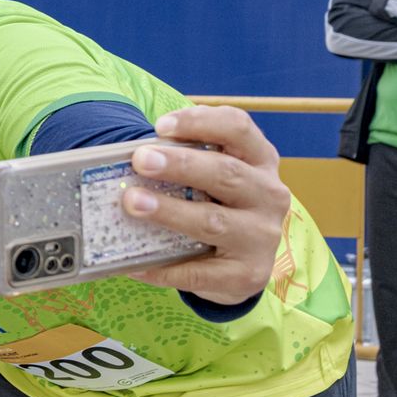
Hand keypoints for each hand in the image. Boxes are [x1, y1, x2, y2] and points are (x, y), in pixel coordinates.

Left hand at [121, 106, 289, 305]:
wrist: (242, 263)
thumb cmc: (218, 203)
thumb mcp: (213, 174)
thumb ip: (185, 160)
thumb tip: (127, 159)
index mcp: (259, 159)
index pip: (237, 127)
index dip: (200, 121)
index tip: (160, 126)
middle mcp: (268, 195)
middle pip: (226, 172)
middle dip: (180, 165)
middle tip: (140, 160)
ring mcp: (261, 237)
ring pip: (213, 221)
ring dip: (170, 211)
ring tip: (133, 202)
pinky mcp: (247, 275)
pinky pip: (199, 272)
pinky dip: (163, 268)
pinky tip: (134, 263)